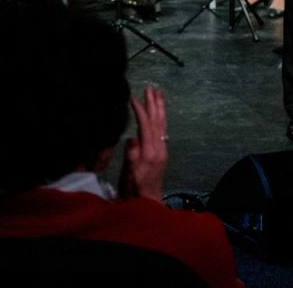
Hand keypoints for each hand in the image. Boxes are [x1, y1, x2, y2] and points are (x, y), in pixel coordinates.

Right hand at [120, 87, 167, 202]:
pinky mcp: (161, 153)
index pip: (146, 126)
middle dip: (154, 104)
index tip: (134, 98)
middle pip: (157, 122)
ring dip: (160, 108)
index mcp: (150, 152)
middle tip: (151, 88)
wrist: (148, 203)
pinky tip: (158, 114)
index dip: (141, 111)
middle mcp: (159, 149)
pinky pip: (162, 130)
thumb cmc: (135, 191)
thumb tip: (132, 138)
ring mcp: (162, 150)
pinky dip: (160, 118)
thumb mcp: (130, 176)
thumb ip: (132, 157)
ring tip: (158, 94)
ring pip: (162, 124)